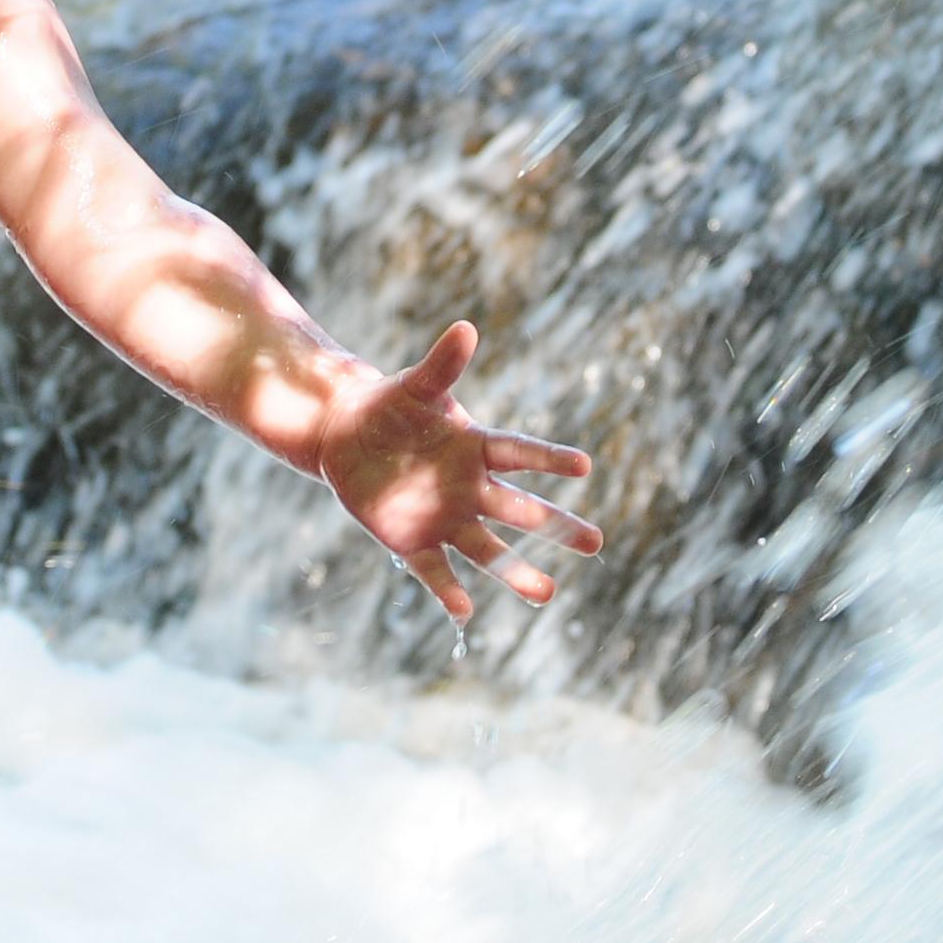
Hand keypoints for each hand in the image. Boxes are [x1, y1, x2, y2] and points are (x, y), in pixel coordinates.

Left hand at [316, 321, 602, 623]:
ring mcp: (445, 518)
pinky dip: (448, 592)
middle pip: (519, 510)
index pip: (519, 453)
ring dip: (515, 572)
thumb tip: (466, 328)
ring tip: (547, 593)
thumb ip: (442, 366)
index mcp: (476, 447)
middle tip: (596, 543)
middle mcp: (470, 487)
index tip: (584, 465)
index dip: (549, 458)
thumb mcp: (414, 386)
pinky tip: (463, 614)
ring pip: (487, 550)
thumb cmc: (390, 406)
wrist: (346, 436)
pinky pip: (435, 571)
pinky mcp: (413, 542)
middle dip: (556, 527)